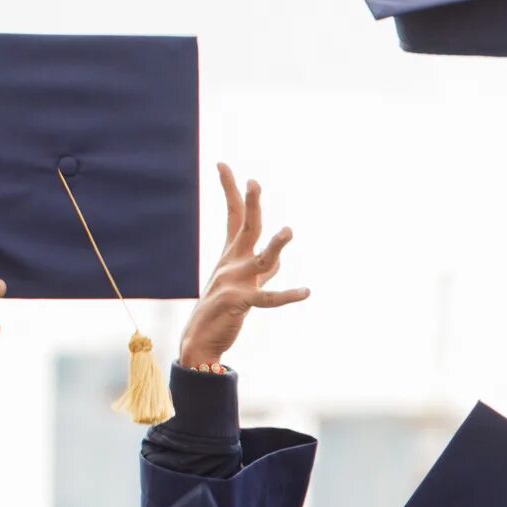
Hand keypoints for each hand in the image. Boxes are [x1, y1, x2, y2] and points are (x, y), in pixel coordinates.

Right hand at [175, 164, 308, 371]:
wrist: (200, 341)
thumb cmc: (221, 310)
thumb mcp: (244, 284)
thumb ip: (263, 270)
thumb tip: (278, 260)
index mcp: (231, 255)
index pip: (233, 216)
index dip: (230, 190)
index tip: (223, 165)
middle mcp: (233, 263)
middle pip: (246, 227)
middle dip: (251, 204)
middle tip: (254, 182)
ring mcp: (236, 282)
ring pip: (261, 259)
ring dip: (276, 246)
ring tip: (289, 232)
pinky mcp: (241, 302)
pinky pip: (269, 298)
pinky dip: (288, 296)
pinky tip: (306, 292)